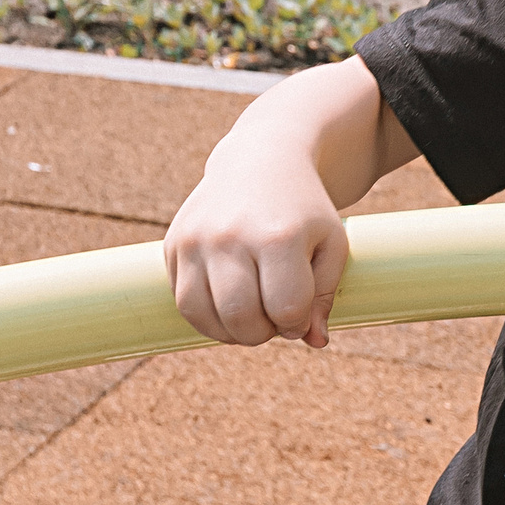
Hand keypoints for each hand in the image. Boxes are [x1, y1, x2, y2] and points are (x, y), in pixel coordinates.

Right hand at [163, 120, 349, 348]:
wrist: (260, 161)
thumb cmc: (302, 212)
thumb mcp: (330, 245)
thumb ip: (324, 296)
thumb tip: (314, 342)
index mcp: (279, 236)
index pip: (286, 309)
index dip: (297, 323)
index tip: (300, 311)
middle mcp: (231, 236)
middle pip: (241, 318)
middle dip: (262, 333)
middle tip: (273, 316)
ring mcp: (196, 239)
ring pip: (203, 316)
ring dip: (231, 332)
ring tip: (251, 314)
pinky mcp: (173, 244)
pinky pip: (183, 303)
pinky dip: (206, 318)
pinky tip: (228, 305)